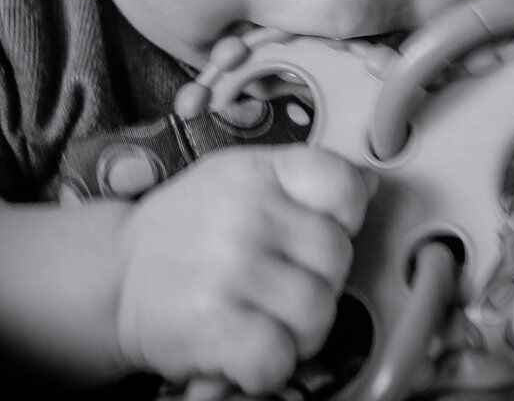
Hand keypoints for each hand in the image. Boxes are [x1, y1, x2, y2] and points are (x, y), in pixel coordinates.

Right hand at [115, 145, 372, 395]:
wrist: (118, 272)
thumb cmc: (192, 224)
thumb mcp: (244, 178)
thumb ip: (305, 178)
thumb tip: (372, 182)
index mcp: (262, 171)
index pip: (343, 184)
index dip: (347, 213)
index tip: (325, 225)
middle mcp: (249, 214)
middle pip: (338, 258)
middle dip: (321, 280)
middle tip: (286, 284)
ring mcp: (232, 268)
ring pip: (317, 313)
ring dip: (300, 329)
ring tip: (268, 317)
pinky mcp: (214, 324)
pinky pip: (277, 358)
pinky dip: (270, 365)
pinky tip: (250, 347)